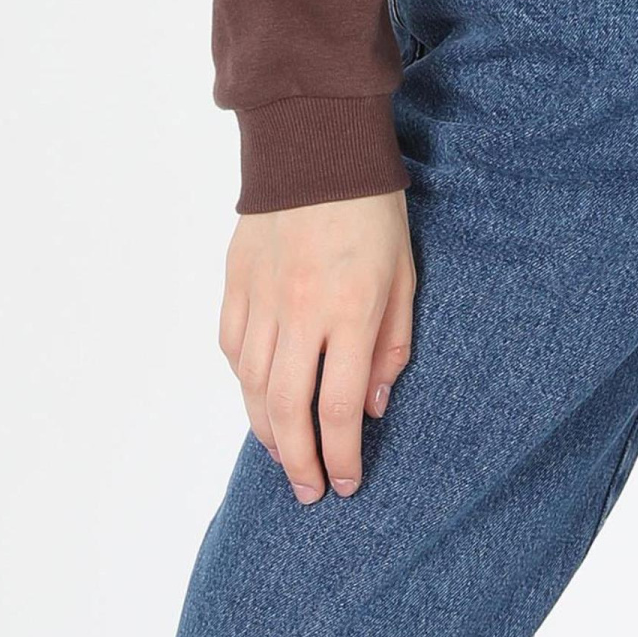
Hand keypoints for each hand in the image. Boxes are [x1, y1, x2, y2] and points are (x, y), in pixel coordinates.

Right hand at [221, 189, 416, 501]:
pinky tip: (260, 398)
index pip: (337, 409)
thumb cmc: (373, 210)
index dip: (341, 456)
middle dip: (299, 464)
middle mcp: (300, 311)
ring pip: (253, 389)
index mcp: (350, 310)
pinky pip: (233, 351)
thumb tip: (371, 409)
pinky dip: (244, 384)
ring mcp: (261, 297)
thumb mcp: (404, 276)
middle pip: (287, 412)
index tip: (348, 482)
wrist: (317, 144)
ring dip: (267, 434)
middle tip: (310, 491)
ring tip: (285, 457)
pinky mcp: (235, 281)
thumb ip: (391, 348)